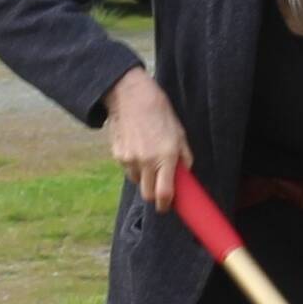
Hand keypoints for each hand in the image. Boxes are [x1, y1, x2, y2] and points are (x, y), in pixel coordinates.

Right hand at [105, 66, 191, 210]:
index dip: (166, 205)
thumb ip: (184, 157)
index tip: (167, 207)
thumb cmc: (161, 114)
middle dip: (154, 196)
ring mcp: (129, 159)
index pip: (164, 193)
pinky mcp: (117, 154)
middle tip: (160, 188)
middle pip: (147, 194)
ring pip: (137, 181)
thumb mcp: (180, 134)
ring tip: (150, 159)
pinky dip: (134, 166)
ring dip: (144, 178)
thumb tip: (185, 175)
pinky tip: (139, 150)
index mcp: (166, 156)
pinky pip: (127, 169)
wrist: (131, 97)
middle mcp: (147, 161)